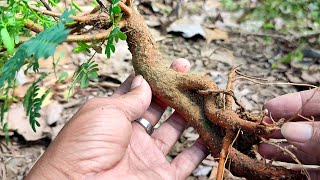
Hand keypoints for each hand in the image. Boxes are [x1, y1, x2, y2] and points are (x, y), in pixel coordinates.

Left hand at [26, 58, 208, 179]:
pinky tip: (211, 133)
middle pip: (160, 110)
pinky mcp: (161, 176)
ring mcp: (148, 155)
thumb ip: (130, 98)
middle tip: (194, 79)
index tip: (173, 67)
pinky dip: (201, 149)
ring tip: (206, 100)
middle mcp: (133, 135)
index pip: (140, 93)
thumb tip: (143, 80)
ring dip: (191, 117)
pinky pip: (186, 162)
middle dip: (176, 93)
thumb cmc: (85, 145)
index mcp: (116, 117)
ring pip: (176, 132)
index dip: (156, 79)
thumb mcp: (106, 111)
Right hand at [258, 88, 319, 178]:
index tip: (269, 106)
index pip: (317, 101)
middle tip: (261, 130)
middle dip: (282, 128)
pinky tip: (279, 169)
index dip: (292, 102)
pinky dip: (295, 171)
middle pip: (307, 127)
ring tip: (262, 149)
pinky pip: (311, 173)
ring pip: (308, 151)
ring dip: (283, 150)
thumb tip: (290, 130)